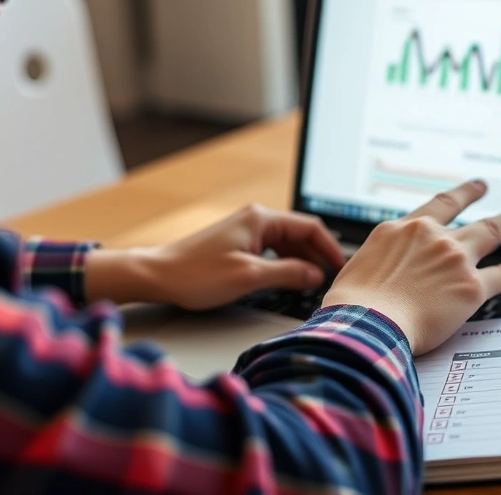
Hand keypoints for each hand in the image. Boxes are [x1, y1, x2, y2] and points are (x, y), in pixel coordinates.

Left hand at [84, 204, 345, 309]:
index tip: (341, 268)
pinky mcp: (239, 243)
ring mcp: (246, 230)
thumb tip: (316, 275)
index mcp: (260, 218)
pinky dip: (287, 263)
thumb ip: (287, 274)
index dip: (330, 248)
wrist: (158, 276)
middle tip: (334, 278)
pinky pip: (273, 249)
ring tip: (316, 282)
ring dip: (303, 260)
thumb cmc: (196, 275)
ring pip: (287, 242)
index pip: (310, 227)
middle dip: (319, 255)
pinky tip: (291, 279)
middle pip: (301, 233)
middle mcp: (255, 218)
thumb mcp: (248, 277)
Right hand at [322, 181, 500, 355]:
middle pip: (467, 212)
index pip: (436, 207)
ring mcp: (454, 258)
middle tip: (490, 188)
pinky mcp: (471, 287)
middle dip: (481, 197)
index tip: (470, 188)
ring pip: (492, 233)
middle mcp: (431, 237)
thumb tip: (383, 269)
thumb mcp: (360, 266)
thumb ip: (381, 260)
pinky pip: (500, 277)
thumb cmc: (355, 303)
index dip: (458, 195)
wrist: (367, 323)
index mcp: (402, 231)